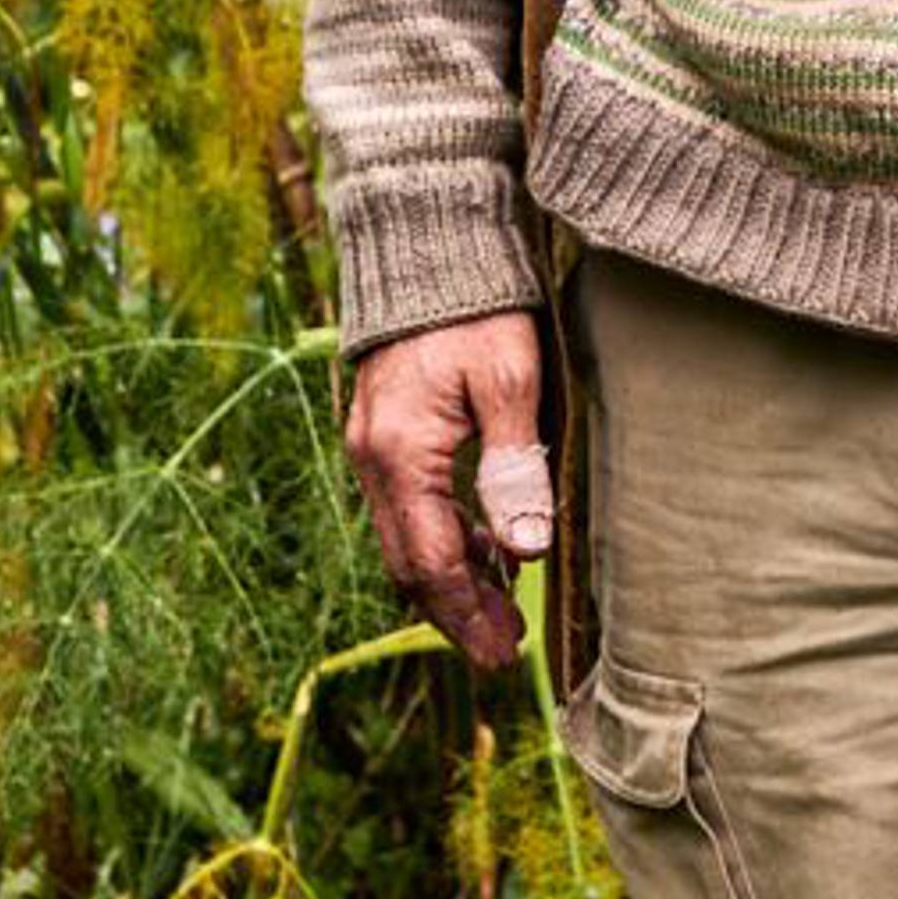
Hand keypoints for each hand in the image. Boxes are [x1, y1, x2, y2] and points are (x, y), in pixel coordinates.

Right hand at [343, 307, 555, 671]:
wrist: (427, 240)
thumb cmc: (478, 305)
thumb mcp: (511, 380)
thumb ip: (515, 467)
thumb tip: (527, 550)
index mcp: (401, 453)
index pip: (433, 563)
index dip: (468, 617)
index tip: (503, 658)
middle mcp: (372, 458)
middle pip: (409, 563)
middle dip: (456, 610)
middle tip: (504, 649)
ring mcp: (370, 445)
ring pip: (406, 537)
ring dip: (451, 576)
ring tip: (504, 603)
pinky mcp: (381, 430)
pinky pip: (405, 506)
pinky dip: (442, 536)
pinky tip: (483, 544)